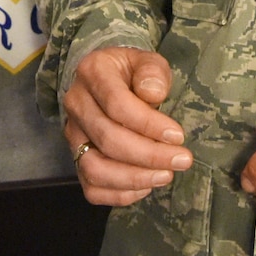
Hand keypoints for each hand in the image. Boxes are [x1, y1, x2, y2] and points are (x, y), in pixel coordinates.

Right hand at [62, 46, 193, 205]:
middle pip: (107, 138)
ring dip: (133, 178)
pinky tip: (146, 186)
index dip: (149, 125)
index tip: (178, 136)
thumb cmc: (134, 73)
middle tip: (181, 160)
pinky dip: (120, 194)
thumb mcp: (148, 60)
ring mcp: (73, 134)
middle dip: (149, 155)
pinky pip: (91, 188)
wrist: (110, 80)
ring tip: (165, 176)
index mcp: (92, 72)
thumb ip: (152, 72)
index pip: (116, 104)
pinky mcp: (76, 158)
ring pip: (94, 168)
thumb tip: (153, 94)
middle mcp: (76, 104)